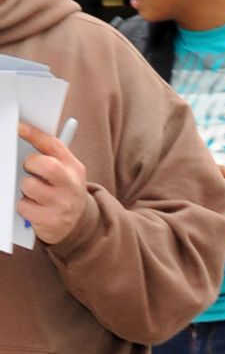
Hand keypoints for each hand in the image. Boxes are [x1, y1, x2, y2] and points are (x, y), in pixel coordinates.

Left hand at [17, 121, 87, 244]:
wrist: (76, 226)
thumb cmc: (62, 192)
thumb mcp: (65, 172)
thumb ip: (50, 154)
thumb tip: (23, 133)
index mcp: (74, 168)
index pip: (54, 145)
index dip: (35, 134)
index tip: (20, 127)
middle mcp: (72, 186)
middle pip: (47, 165)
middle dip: (31, 164)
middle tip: (30, 169)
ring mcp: (63, 205)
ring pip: (30, 186)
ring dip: (25, 188)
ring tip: (33, 193)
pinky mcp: (51, 221)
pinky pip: (24, 207)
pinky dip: (23, 207)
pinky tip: (33, 208)